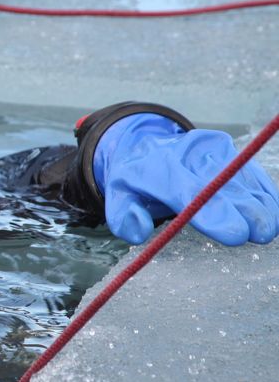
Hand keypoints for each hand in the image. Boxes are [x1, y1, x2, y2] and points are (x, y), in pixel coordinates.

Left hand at [94, 113, 278, 244]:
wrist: (144, 147)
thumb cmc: (135, 182)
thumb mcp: (117, 199)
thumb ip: (123, 220)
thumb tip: (141, 231)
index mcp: (157, 169)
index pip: (189, 192)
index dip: (214, 214)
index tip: (235, 235)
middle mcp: (186, 154)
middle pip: (221, 184)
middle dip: (245, 210)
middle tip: (261, 234)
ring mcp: (208, 147)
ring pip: (240, 177)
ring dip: (259, 203)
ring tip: (268, 229)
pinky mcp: (226, 146)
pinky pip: (249, 170)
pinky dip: (263, 191)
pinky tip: (271, 211)